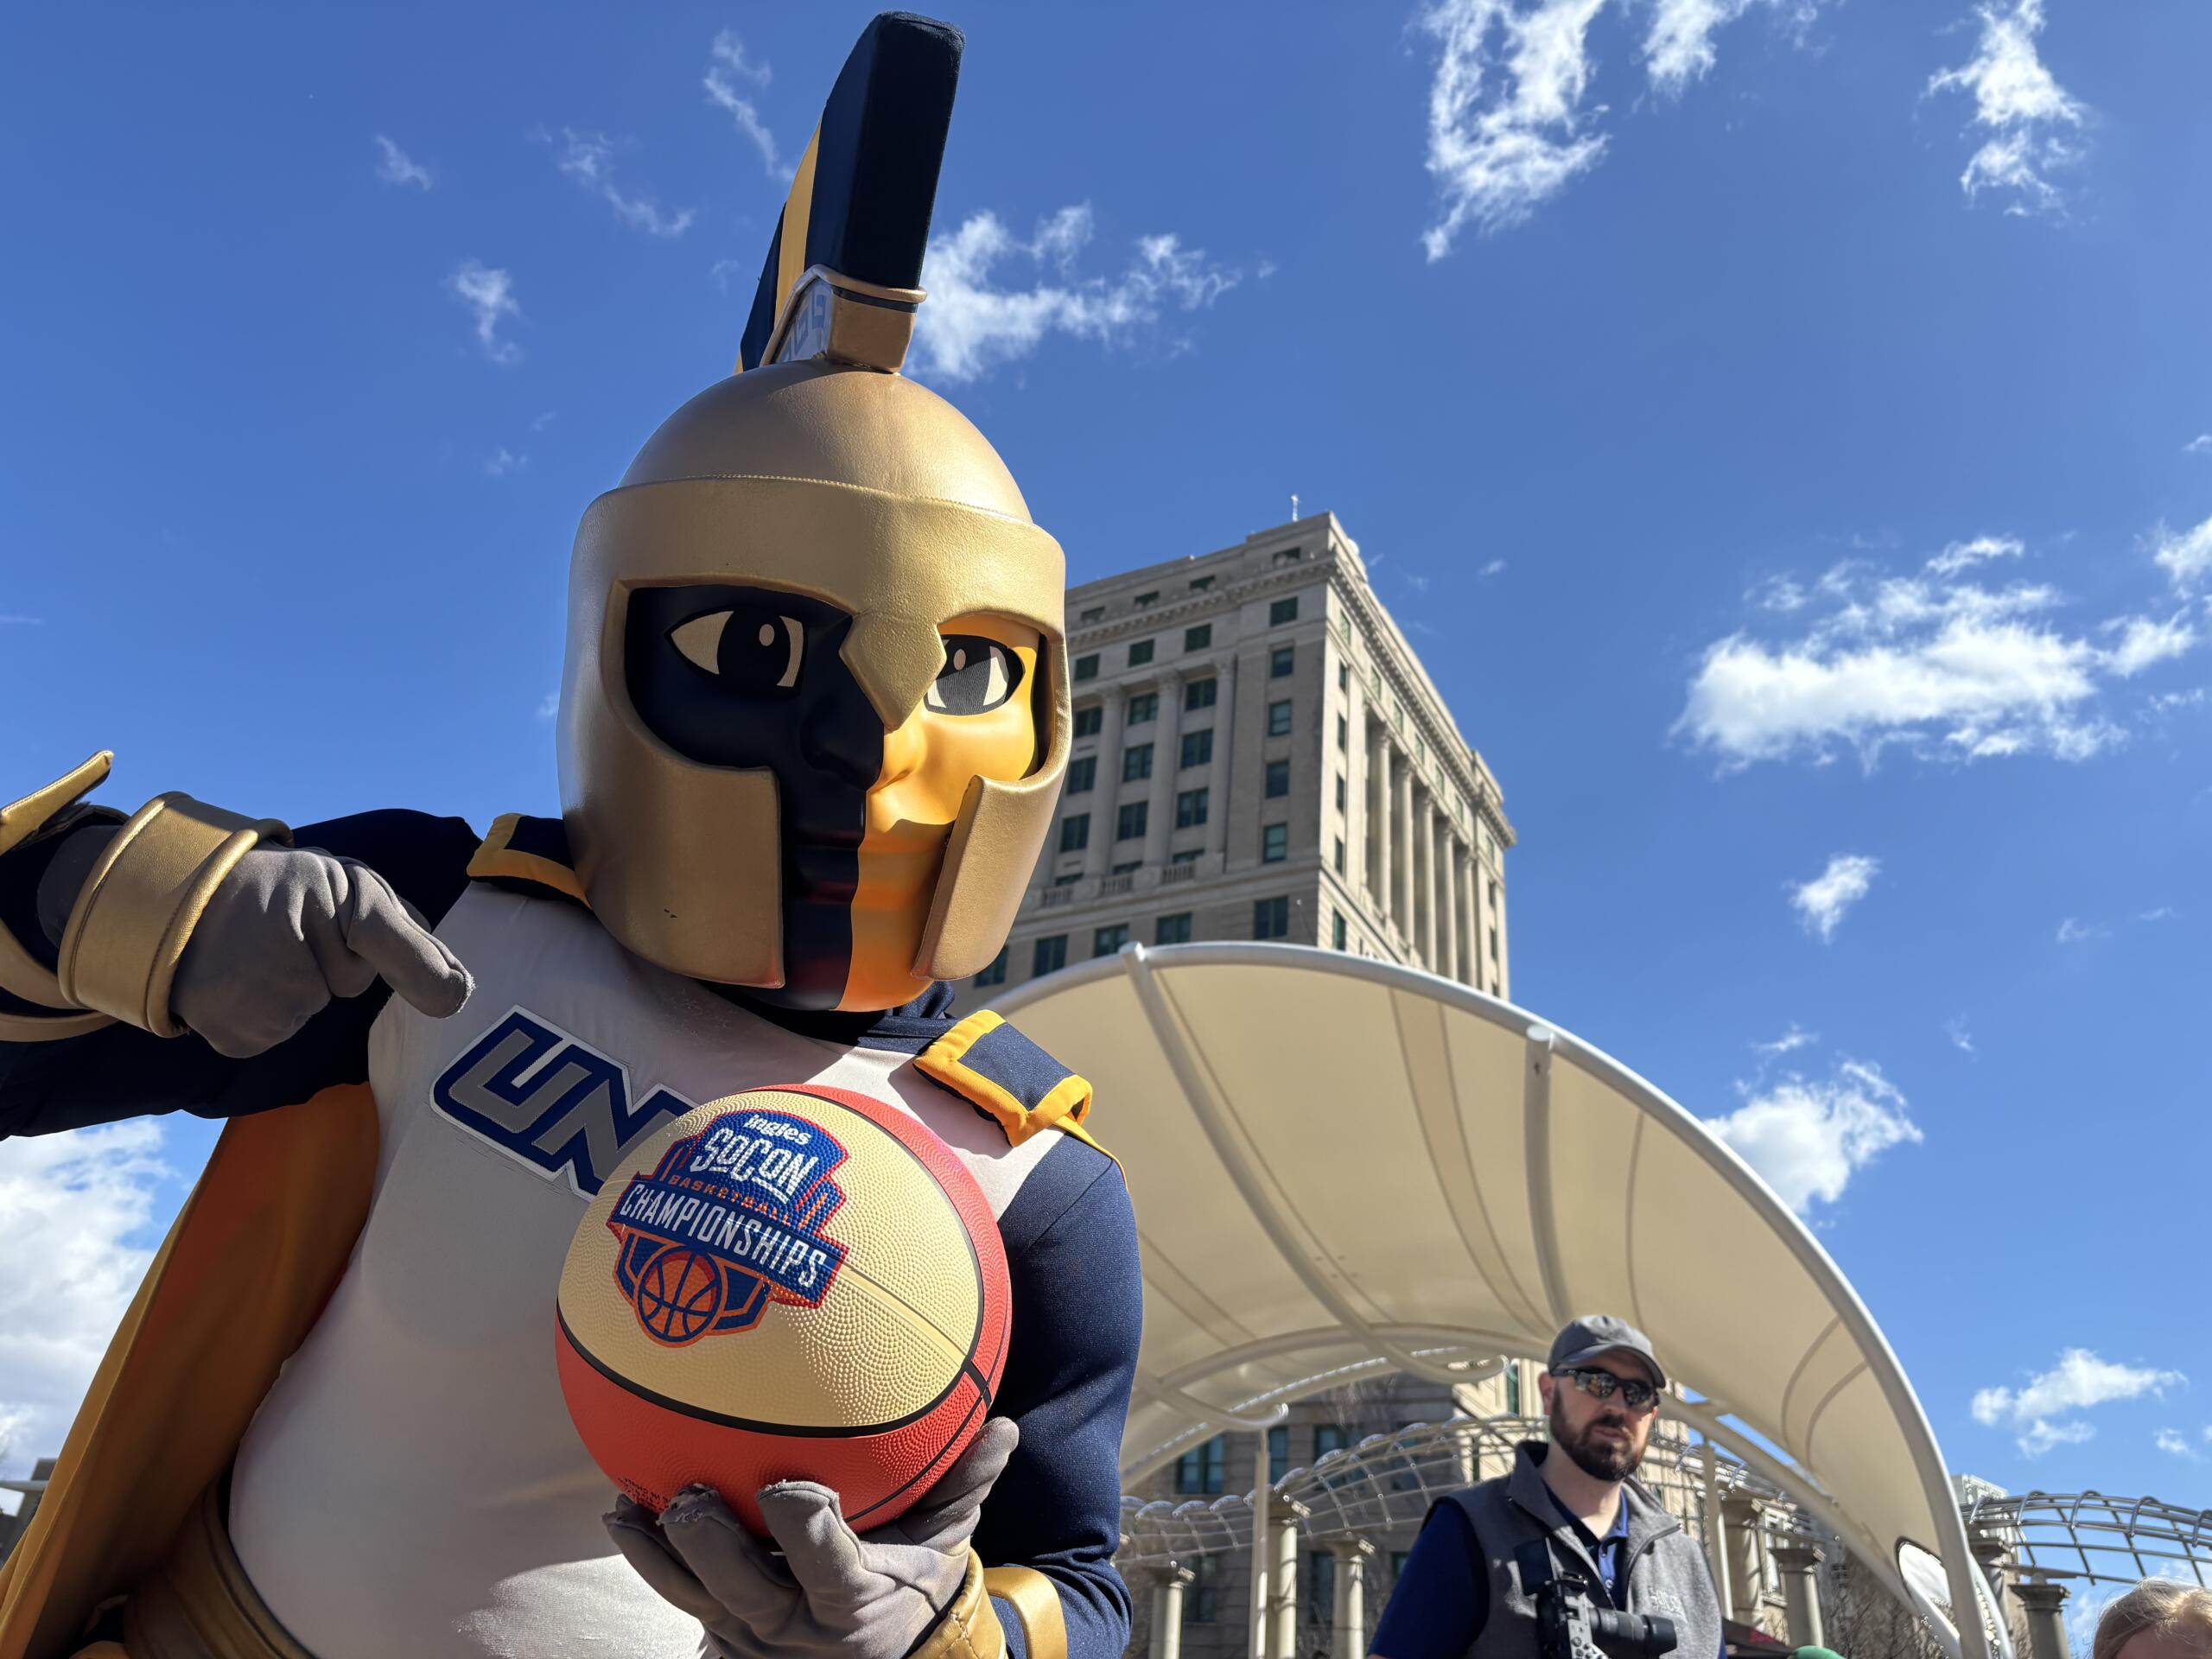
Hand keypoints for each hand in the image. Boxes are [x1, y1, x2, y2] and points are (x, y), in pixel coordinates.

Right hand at [171, 845, 472, 1055]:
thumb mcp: (344, 888)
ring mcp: (257, 984)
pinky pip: (270, 1035)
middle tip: (287, 928)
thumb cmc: (281, 890)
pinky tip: (234, 979)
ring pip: (307, 1010)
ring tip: (254, 949)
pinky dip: (258, 1016)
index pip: (377, 928)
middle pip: (349, 981)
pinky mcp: (232, 1026)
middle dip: (330, 962)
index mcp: (328, 890)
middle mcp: (291, 933)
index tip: (455, 995)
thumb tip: (455, 988)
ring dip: (291, 990)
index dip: (420, 965)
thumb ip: (400, 932)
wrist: (180, 896)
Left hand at [606, 1418, 1018, 1658]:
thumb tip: (1005, 1426)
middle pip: (744, 1588)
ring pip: (696, 1601)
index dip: (802, 1526)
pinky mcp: (726, 1645)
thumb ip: (968, 1482)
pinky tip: (627, 1519)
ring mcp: (755, 1643)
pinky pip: (681, 1606)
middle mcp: (797, 1629)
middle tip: (694, 1494)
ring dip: (661, 1556)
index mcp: (855, 1598)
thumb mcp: (948, 1540)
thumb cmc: (919, 1581)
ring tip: (629, 1510)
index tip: (787, 1485)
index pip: (825, 1560)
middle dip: (714, 1543)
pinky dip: (652, 1565)